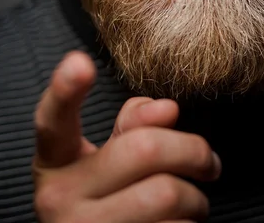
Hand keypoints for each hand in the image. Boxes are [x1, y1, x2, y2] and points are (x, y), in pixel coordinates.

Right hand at [33, 51, 220, 221]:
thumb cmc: (110, 201)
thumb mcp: (109, 161)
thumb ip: (132, 126)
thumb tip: (167, 108)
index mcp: (56, 161)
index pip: (53, 120)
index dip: (64, 89)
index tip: (79, 62)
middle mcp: (59, 197)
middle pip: (144, 149)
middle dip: (193, 151)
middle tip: (209, 163)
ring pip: (166, 193)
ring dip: (197, 198)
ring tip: (194, 202)